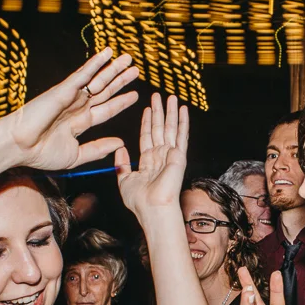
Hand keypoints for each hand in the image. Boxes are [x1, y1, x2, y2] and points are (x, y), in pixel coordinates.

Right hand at [3, 48, 139, 170]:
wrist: (19, 147)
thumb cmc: (40, 154)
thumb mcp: (76, 155)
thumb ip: (98, 149)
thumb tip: (120, 143)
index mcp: (80, 122)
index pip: (106, 109)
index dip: (121, 102)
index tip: (135, 96)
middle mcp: (77, 106)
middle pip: (105, 91)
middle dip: (121, 81)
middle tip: (136, 70)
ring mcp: (71, 96)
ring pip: (98, 79)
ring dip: (113, 68)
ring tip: (129, 60)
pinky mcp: (64, 89)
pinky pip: (83, 74)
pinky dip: (95, 63)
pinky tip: (107, 53)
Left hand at [116, 92, 187, 216]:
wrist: (152, 208)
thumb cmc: (139, 201)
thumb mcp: (124, 180)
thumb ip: (121, 164)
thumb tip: (120, 149)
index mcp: (148, 162)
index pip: (147, 137)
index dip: (146, 122)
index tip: (147, 108)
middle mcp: (160, 157)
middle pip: (159, 129)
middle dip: (159, 112)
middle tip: (159, 95)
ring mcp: (171, 155)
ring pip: (170, 128)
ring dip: (171, 112)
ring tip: (171, 97)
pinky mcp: (179, 156)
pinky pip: (181, 135)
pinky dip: (183, 122)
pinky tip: (184, 110)